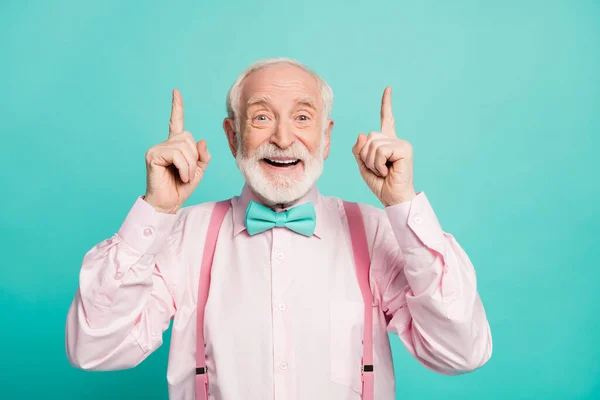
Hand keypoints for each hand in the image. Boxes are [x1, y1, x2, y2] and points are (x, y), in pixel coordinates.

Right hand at [144, 89, 210, 213]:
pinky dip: (184, 168)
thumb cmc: (180, 188)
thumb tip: (201, 140)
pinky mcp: (153, 156)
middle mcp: (164, 144)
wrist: (168, 204)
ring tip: (184, 177)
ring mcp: (157, 149)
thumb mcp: (199, 171)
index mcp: (175, 145)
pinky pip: (177, 155)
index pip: (176, 122)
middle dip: (194, 158)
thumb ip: (202, 156)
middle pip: (188, 138)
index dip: (177, 107)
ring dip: (190, 165)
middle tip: (189, 174)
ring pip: (184, 147)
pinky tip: (180, 177)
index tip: (176, 92)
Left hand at [352, 87, 415, 205]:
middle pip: (369, 136)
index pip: (386, 119)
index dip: (386, 104)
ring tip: (383, 171)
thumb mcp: (363, 166)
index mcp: (387, 142)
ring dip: (372, 162)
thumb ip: (359, 150)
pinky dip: (378, 163)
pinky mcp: (404, 148)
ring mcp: (401, 143)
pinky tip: (387, 171)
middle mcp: (396, 140)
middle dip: (366, 156)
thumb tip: (362, 134)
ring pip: (373, 143)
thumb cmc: (381, 184)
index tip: (388, 89)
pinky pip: (381, 150)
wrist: (393, 198)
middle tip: (377, 169)